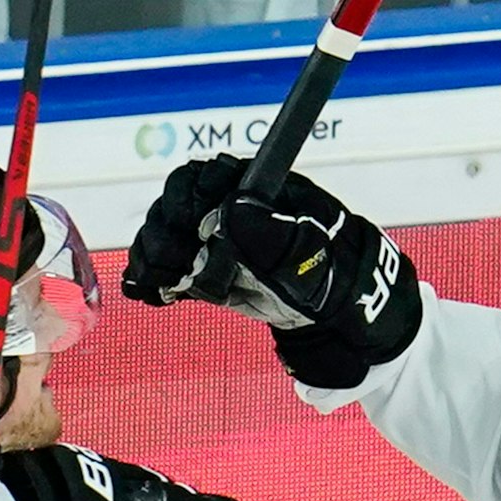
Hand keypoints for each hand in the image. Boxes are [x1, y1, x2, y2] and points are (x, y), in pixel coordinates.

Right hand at [122, 154, 422, 387]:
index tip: (189, 228)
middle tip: (172, 266)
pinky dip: (158, 280)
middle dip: (166, 232)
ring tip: (160, 285)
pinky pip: (175, 269)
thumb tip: (234, 206)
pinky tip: (153, 294)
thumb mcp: (312, 261)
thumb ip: (274, 237)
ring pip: (170, 236)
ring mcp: (220, 243)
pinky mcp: (212, 275)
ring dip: (156, 257)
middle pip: (177, 206)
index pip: (207, 177)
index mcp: (259, 190)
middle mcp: (233, 211)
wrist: (347, 323)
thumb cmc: (338, 280)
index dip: (187, 199)